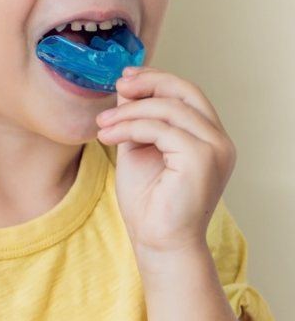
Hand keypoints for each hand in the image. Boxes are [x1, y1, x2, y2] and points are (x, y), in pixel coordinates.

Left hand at [95, 66, 236, 267]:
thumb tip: (126, 86)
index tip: (126, 76)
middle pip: (185, 91)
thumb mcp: (138, 148)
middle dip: (149, 83)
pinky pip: (160, 128)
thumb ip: (137, 118)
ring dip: (128, 111)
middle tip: (117, 86)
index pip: (187, 93)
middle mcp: (219, 140)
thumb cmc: (149, 203)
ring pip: (169, 108)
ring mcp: (215, 149)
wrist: (157, 244)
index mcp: (209, 137)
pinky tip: (107, 137)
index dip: (157, 79)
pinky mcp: (201, 158)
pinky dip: (130, 127)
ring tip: (102, 124)